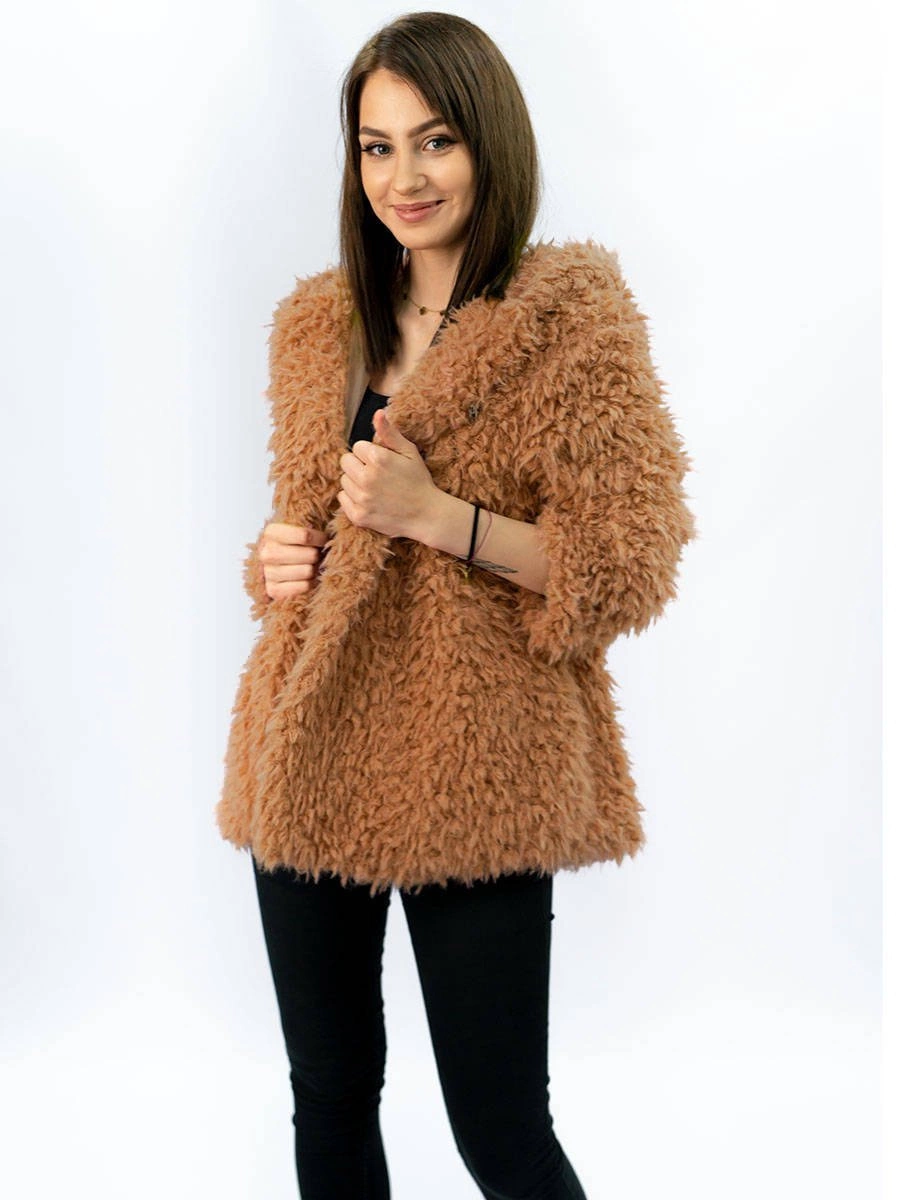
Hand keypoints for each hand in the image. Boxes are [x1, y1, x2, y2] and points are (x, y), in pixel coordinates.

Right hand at [259, 522, 331, 599]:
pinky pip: (303, 586)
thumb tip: (335, 510)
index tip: (322, 540)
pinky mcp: (273, 590)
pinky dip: (309, 583)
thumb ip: (309, 522)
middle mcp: (266, 552)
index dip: (320, 539)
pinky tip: (306, 579)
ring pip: (308, 571)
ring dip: (314, 570)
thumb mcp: (296, 528)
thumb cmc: (291, 545)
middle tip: (316, 556)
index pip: (305, 535)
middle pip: (310, 555)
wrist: (274, 568)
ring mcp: (268, 573)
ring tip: (311, 566)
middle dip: (317, 555)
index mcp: (271, 532)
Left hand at [337, 407, 440, 538]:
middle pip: (345, 462)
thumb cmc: (419, 481)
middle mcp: (367, 478)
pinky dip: (352, 499)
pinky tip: (369, 500)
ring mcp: (362, 499)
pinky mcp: (358, 516)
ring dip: (355, 482)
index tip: (382, 462)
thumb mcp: (409, 452)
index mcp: (378, 459)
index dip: (370, 453)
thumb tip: (378, 413)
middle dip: (358, 465)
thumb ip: (390, 432)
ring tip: (374, 488)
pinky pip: (342, 500)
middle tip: (376, 474)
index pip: (357, 446)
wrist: (427, 515)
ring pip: (343, 481)